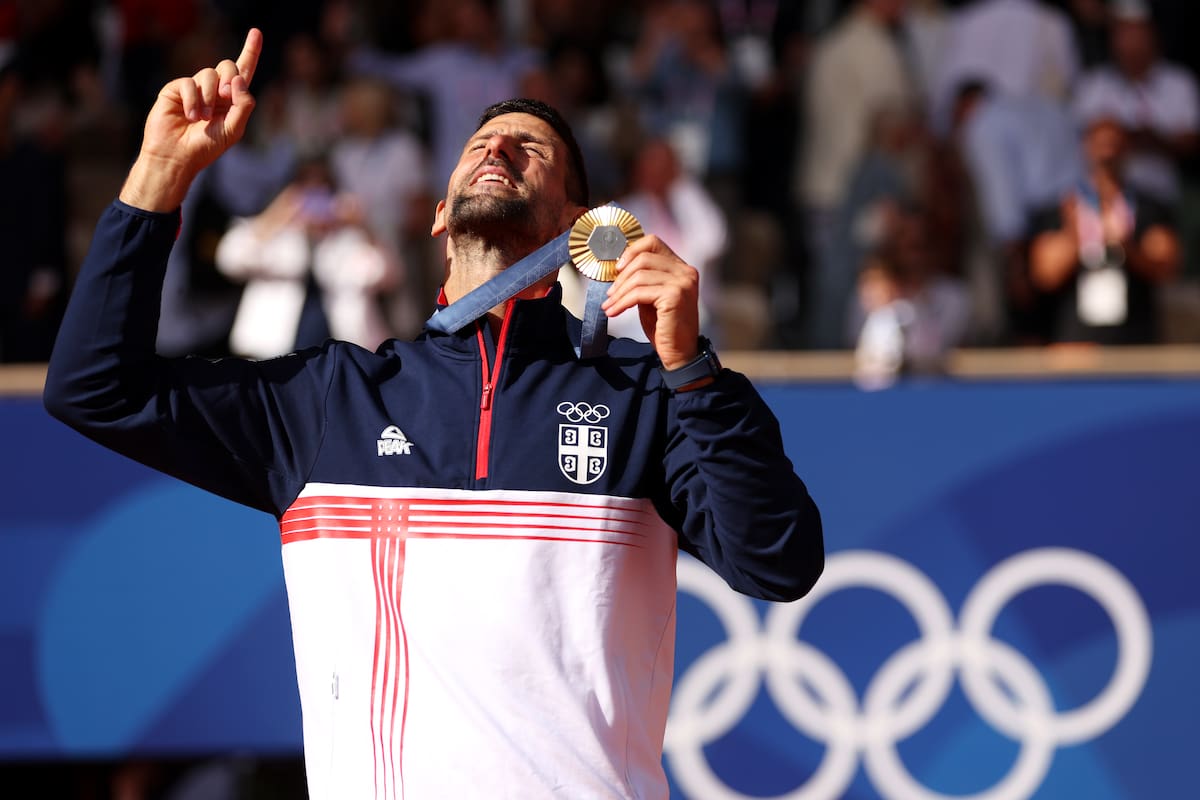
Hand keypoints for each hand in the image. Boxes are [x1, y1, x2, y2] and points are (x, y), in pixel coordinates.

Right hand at [119, 29, 262, 211]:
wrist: (177, 156)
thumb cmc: (206, 147)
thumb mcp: (233, 130)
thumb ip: (243, 106)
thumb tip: (239, 81)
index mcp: (231, 100)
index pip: (243, 72)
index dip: (250, 52)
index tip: (256, 33)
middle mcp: (214, 90)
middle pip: (228, 67)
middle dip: (229, 80)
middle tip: (223, 100)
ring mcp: (195, 88)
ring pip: (209, 73)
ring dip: (209, 98)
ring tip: (202, 118)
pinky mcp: (176, 89)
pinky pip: (189, 82)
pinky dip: (193, 100)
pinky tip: (190, 116)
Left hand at [602, 235, 700, 368]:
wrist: (679, 353)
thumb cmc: (663, 326)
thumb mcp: (651, 296)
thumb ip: (642, 279)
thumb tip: (617, 266)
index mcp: (682, 268)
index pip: (653, 242)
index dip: (631, 251)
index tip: (617, 268)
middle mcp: (686, 272)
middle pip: (643, 258)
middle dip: (621, 277)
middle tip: (609, 293)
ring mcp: (682, 283)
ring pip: (639, 276)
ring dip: (619, 292)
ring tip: (609, 305)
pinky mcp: (675, 296)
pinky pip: (639, 293)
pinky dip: (622, 302)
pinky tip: (614, 312)